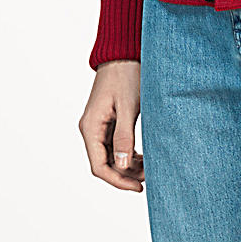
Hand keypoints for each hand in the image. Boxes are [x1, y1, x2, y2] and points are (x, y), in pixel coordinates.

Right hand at [80, 60, 143, 191]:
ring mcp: (99, 126)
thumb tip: (123, 166)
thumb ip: (125, 137)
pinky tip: (143, 157)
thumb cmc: (127, 75)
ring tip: (149, 167)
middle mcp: (91, 129)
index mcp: (91, 127)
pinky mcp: (108, 122)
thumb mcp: (129, 107)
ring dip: (128, 166)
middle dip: (126, 174)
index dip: (118, 181)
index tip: (138, 187)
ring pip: (111, 157)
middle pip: (104, 165)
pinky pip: (115, 146)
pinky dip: (129, 154)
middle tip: (149, 177)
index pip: (99, 167)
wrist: (123, 54)